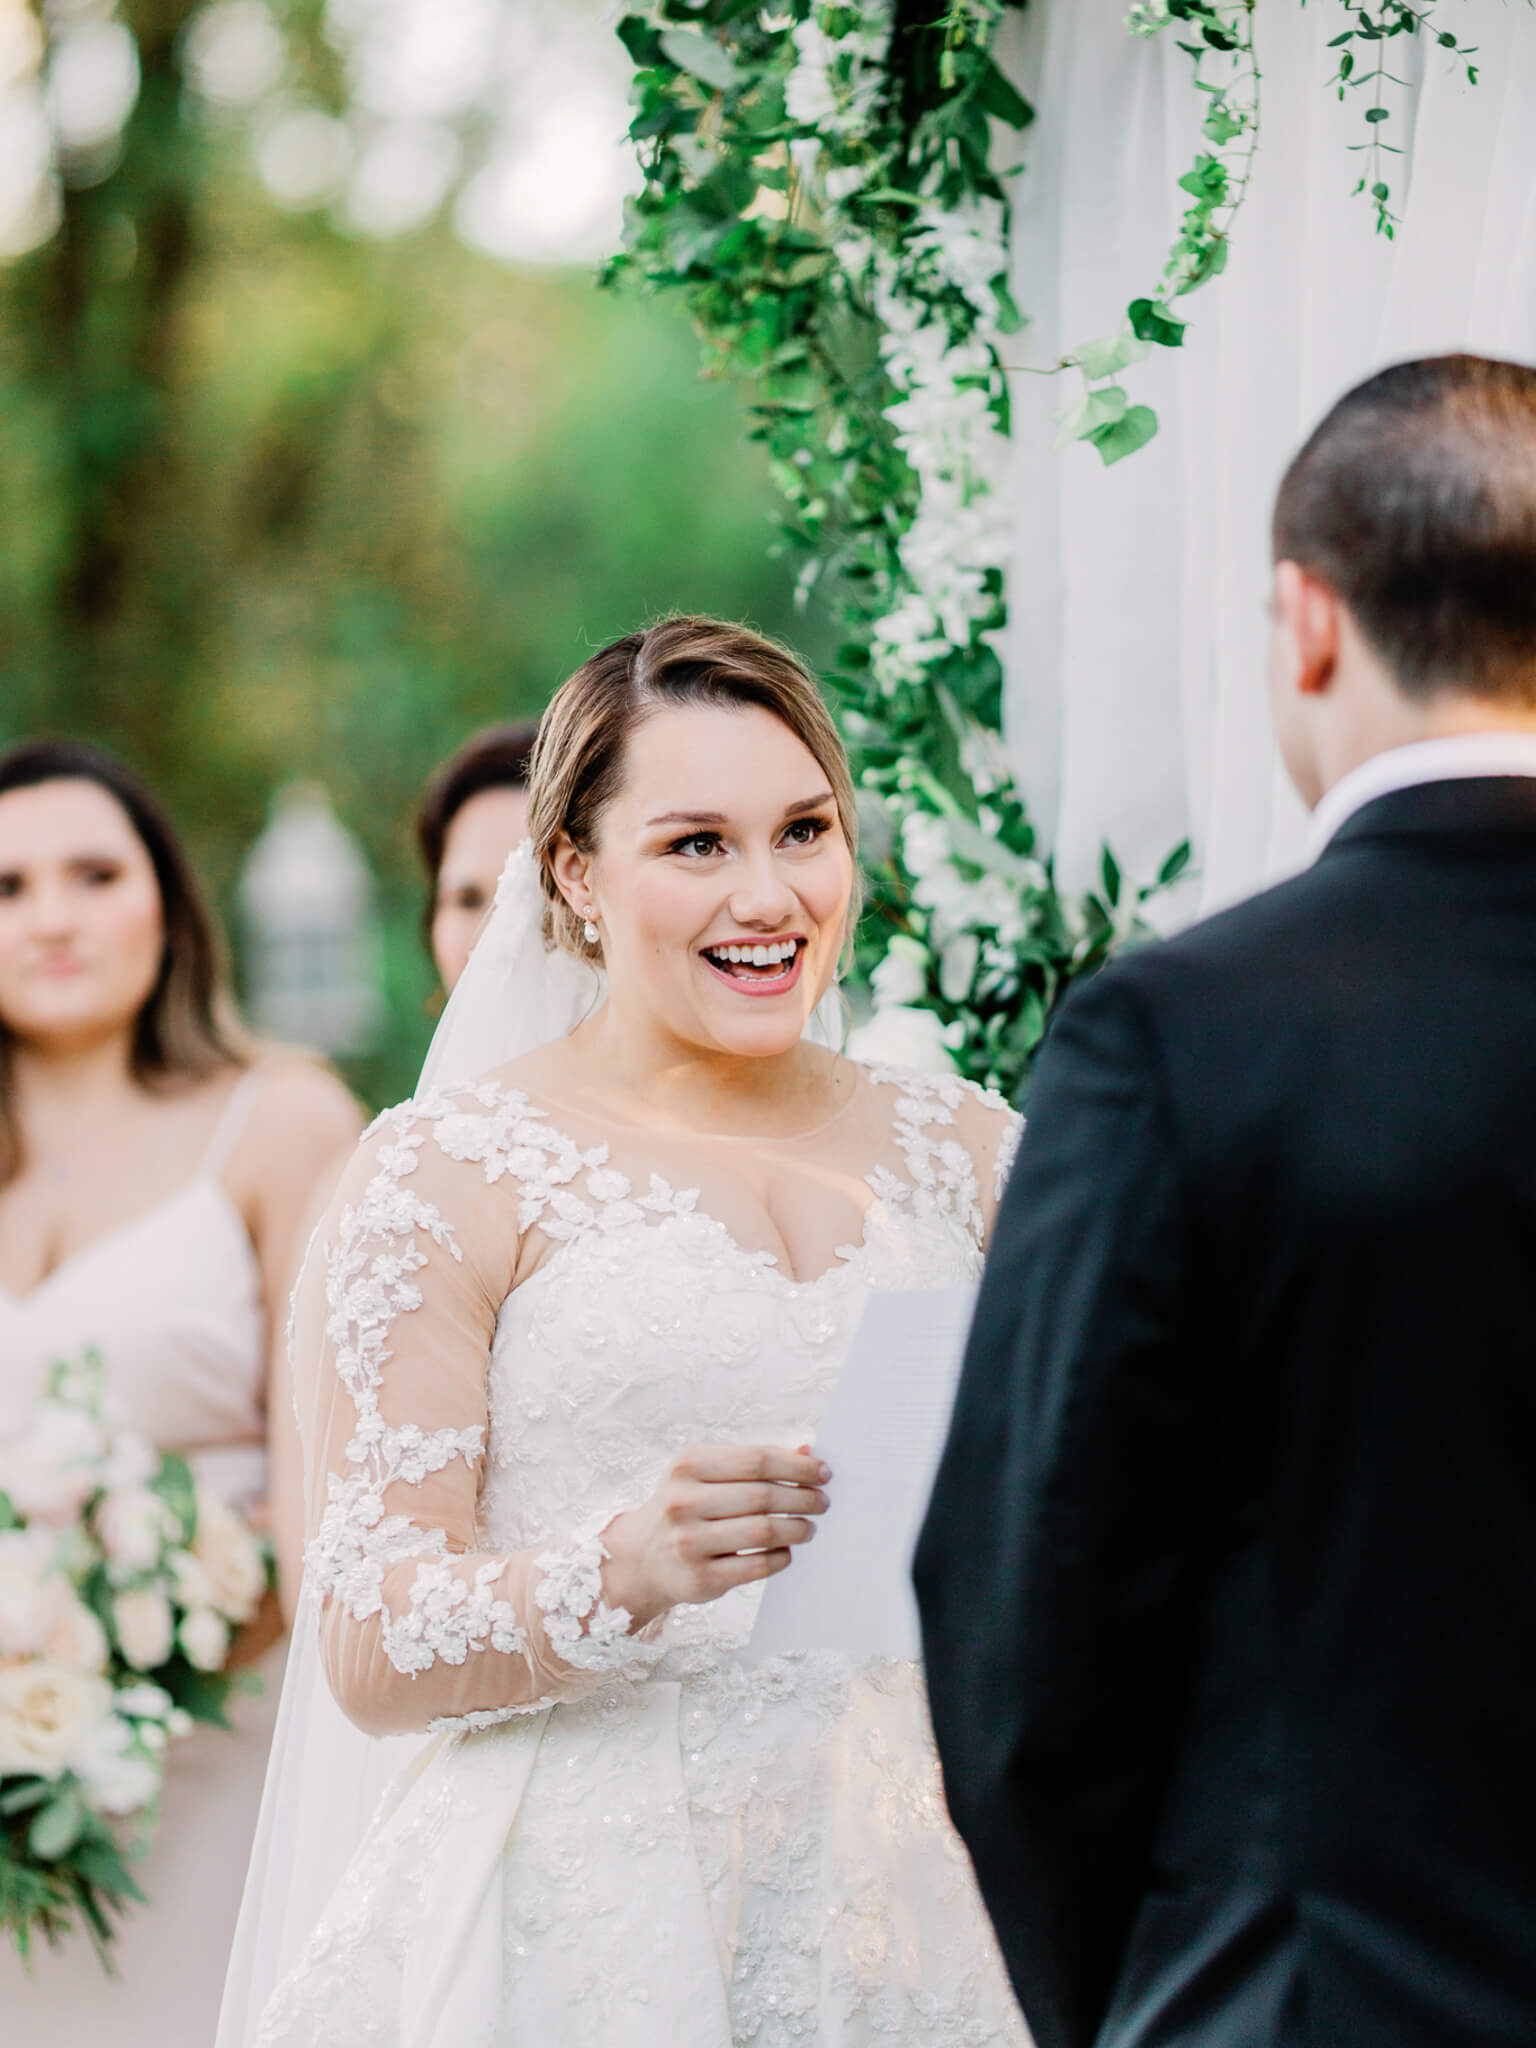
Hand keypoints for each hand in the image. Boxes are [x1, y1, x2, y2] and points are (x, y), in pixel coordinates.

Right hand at [601, 1443, 830, 1628]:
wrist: (641, 1558)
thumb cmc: (686, 1507)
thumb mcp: (706, 1475)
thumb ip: (754, 1463)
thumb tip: (808, 1453)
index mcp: (688, 1466)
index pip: (756, 1460)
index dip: (797, 1467)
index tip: (824, 1472)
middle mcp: (684, 1502)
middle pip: (762, 1496)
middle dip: (803, 1499)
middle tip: (822, 1502)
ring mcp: (689, 1542)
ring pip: (762, 1532)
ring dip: (797, 1529)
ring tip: (809, 1528)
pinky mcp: (700, 1578)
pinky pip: (757, 1567)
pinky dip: (781, 1558)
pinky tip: (787, 1551)